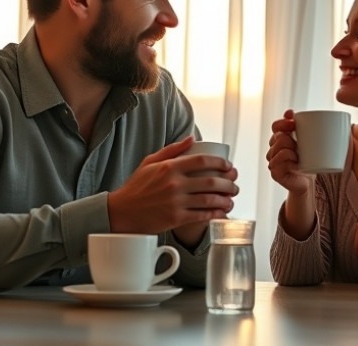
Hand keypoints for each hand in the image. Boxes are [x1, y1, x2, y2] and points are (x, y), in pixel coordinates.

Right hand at [106, 136, 238, 239]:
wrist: (122, 212)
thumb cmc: (137, 187)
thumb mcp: (150, 162)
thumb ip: (172, 150)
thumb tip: (192, 138)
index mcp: (169, 167)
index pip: (202, 161)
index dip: (220, 163)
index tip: (228, 167)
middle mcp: (174, 183)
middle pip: (211, 181)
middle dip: (229, 183)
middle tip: (235, 185)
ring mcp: (176, 202)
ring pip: (210, 199)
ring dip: (225, 200)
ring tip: (231, 200)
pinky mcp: (176, 218)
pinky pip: (202, 215)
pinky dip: (215, 214)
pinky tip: (221, 212)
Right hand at [265, 109, 310, 193]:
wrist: (308, 183)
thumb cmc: (309, 162)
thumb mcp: (309, 142)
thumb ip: (305, 126)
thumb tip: (291, 111)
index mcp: (281, 139)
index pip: (276, 126)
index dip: (283, 123)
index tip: (293, 122)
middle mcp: (274, 149)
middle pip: (278, 136)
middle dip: (289, 138)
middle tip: (299, 145)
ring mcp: (273, 161)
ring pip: (277, 148)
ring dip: (289, 149)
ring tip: (298, 155)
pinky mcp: (275, 173)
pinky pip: (276, 162)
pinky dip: (286, 159)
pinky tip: (294, 161)